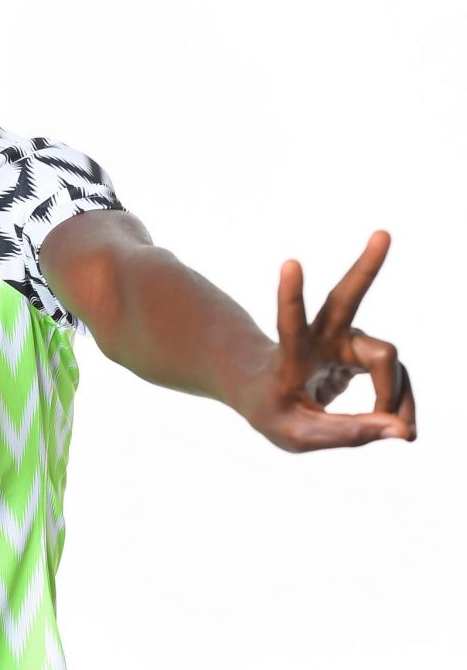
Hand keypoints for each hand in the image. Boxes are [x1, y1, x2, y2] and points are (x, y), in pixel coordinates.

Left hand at [239, 230, 415, 450]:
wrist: (265, 394)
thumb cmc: (272, 410)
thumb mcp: (297, 435)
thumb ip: (347, 434)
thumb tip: (401, 430)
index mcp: (290, 353)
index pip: (289, 322)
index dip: (290, 296)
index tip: (290, 263)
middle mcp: (320, 336)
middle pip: (346, 299)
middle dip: (366, 267)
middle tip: (383, 234)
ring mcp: (344, 339)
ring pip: (386, 357)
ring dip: (397, 395)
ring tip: (404, 432)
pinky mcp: (362, 350)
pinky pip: (392, 375)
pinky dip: (398, 402)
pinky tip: (400, 427)